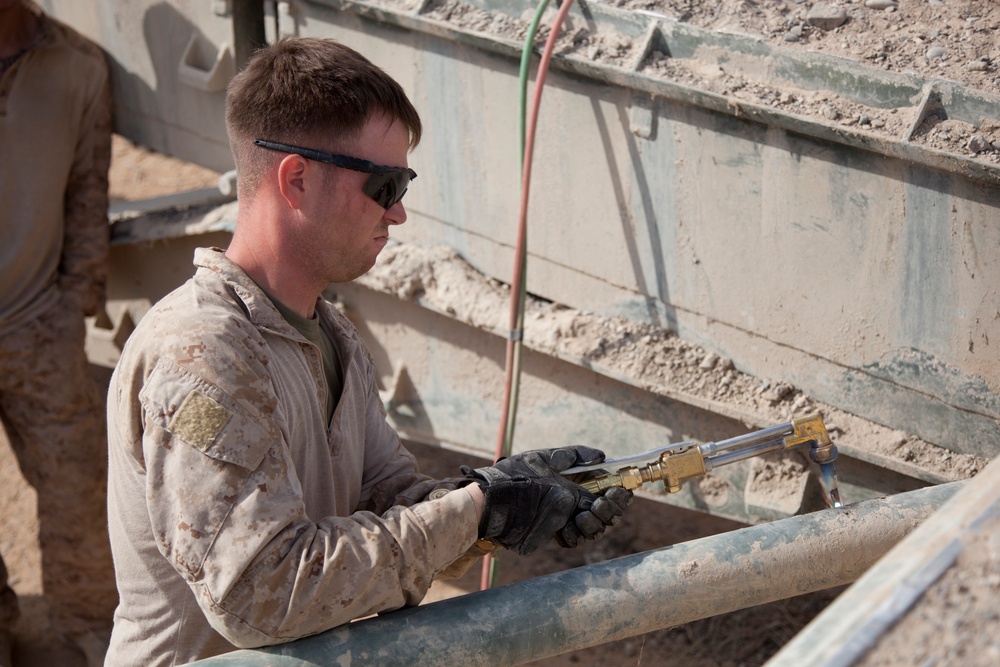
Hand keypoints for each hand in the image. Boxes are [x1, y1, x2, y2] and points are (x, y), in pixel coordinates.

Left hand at [461, 446, 611, 554]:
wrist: (492, 495)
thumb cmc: (515, 474)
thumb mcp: (544, 458)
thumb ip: (572, 455)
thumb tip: (601, 455)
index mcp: (573, 487)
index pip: (605, 495)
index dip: (617, 495)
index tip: (620, 489)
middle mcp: (572, 506)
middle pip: (605, 515)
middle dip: (611, 509)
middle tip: (604, 502)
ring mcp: (563, 521)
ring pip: (593, 529)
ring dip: (597, 522)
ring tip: (587, 513)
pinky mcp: (552, 533)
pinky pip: (574, 540)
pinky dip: (578, 533)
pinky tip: (573, 524)